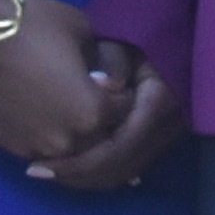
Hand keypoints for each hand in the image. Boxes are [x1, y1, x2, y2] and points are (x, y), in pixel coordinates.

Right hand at [0, 0, 137, 173]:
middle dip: (104, 119)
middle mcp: (66, 140)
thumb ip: (106, 62)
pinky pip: (39, 149)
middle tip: (96, 95)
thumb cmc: (31, 24)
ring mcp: (33, 148)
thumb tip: (111, 81)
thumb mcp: (84, 31)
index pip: (125, 111)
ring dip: (75, 133)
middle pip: (100, 138)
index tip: (117, 80)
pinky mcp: (5, 147)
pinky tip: (43, 113)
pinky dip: (47, 136)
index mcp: (92, 112)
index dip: (125, 94)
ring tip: (69, 105)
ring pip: (69, 150)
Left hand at [35, 37, 194, 193]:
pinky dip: (101, 172)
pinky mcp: (164, 139)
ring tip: (51, 171)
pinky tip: (74, 168)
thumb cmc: (141, 36)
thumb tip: (104, 88)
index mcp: (160, 101)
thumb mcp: (121, 40)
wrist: (176, 38)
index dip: (79, 164)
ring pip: (126, 172)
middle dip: (78, 175)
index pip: (118, 148)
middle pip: (120, 167)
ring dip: (87, 178)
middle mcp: (170, 125)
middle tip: (38, 172)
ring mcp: (171, 135)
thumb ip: (111, 61)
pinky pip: (131, 166)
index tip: (38, 165)